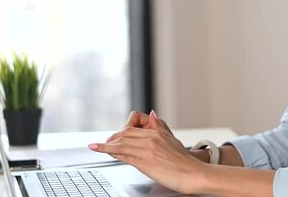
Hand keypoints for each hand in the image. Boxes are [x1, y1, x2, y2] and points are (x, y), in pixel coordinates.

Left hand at [89, 111, 204, 193]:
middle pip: (126, 133)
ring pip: (122, 142)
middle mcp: (151, 137)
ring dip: (106, 145)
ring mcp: (147, 148)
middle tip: (104, 144)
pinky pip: (123, 154)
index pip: (134, 125)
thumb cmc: (184, 161)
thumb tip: (152, 114)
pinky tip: (103, 151)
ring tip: (96, 147)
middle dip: (113, 138)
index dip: (123, 130)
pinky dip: (110, 152)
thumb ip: (160, 127)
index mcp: (157, 131)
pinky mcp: (144, 161)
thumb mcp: (172, 139)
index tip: (116, 136)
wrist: (192, 174)